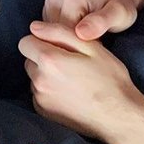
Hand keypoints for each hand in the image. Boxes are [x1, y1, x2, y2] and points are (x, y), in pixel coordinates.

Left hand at [18, 21, 143, 142]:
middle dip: (43, 57)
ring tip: (72, 80)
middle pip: (29, 60)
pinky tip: (69, 93)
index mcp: (50, 60)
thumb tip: (34, 26)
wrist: (118, 117)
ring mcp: (40, 99)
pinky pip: (39, 94)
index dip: (41, 40)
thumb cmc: (110, 79)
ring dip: (46, 75)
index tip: (59, 46)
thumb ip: (59, 32)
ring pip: (34, 77)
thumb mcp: (92, 47)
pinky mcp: (43, 112)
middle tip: (69, 63)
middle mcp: (39, 80)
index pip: (25, 42)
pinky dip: (49, 91)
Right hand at [41, 0, 143, 40]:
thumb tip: (80, 33)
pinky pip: (49, 30)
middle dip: (70, 44)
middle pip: (53, 34)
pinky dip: (61, 36)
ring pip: (49, 34)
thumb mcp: (118, 14)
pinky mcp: (48, 7)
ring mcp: (50, 1)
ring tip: (86, 38)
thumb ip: (100, 22)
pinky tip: (77, 35)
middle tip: (93, 42)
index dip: (78, 47)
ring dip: (65, 41)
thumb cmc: (119, 5)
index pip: (63, 34)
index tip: (96, 45)